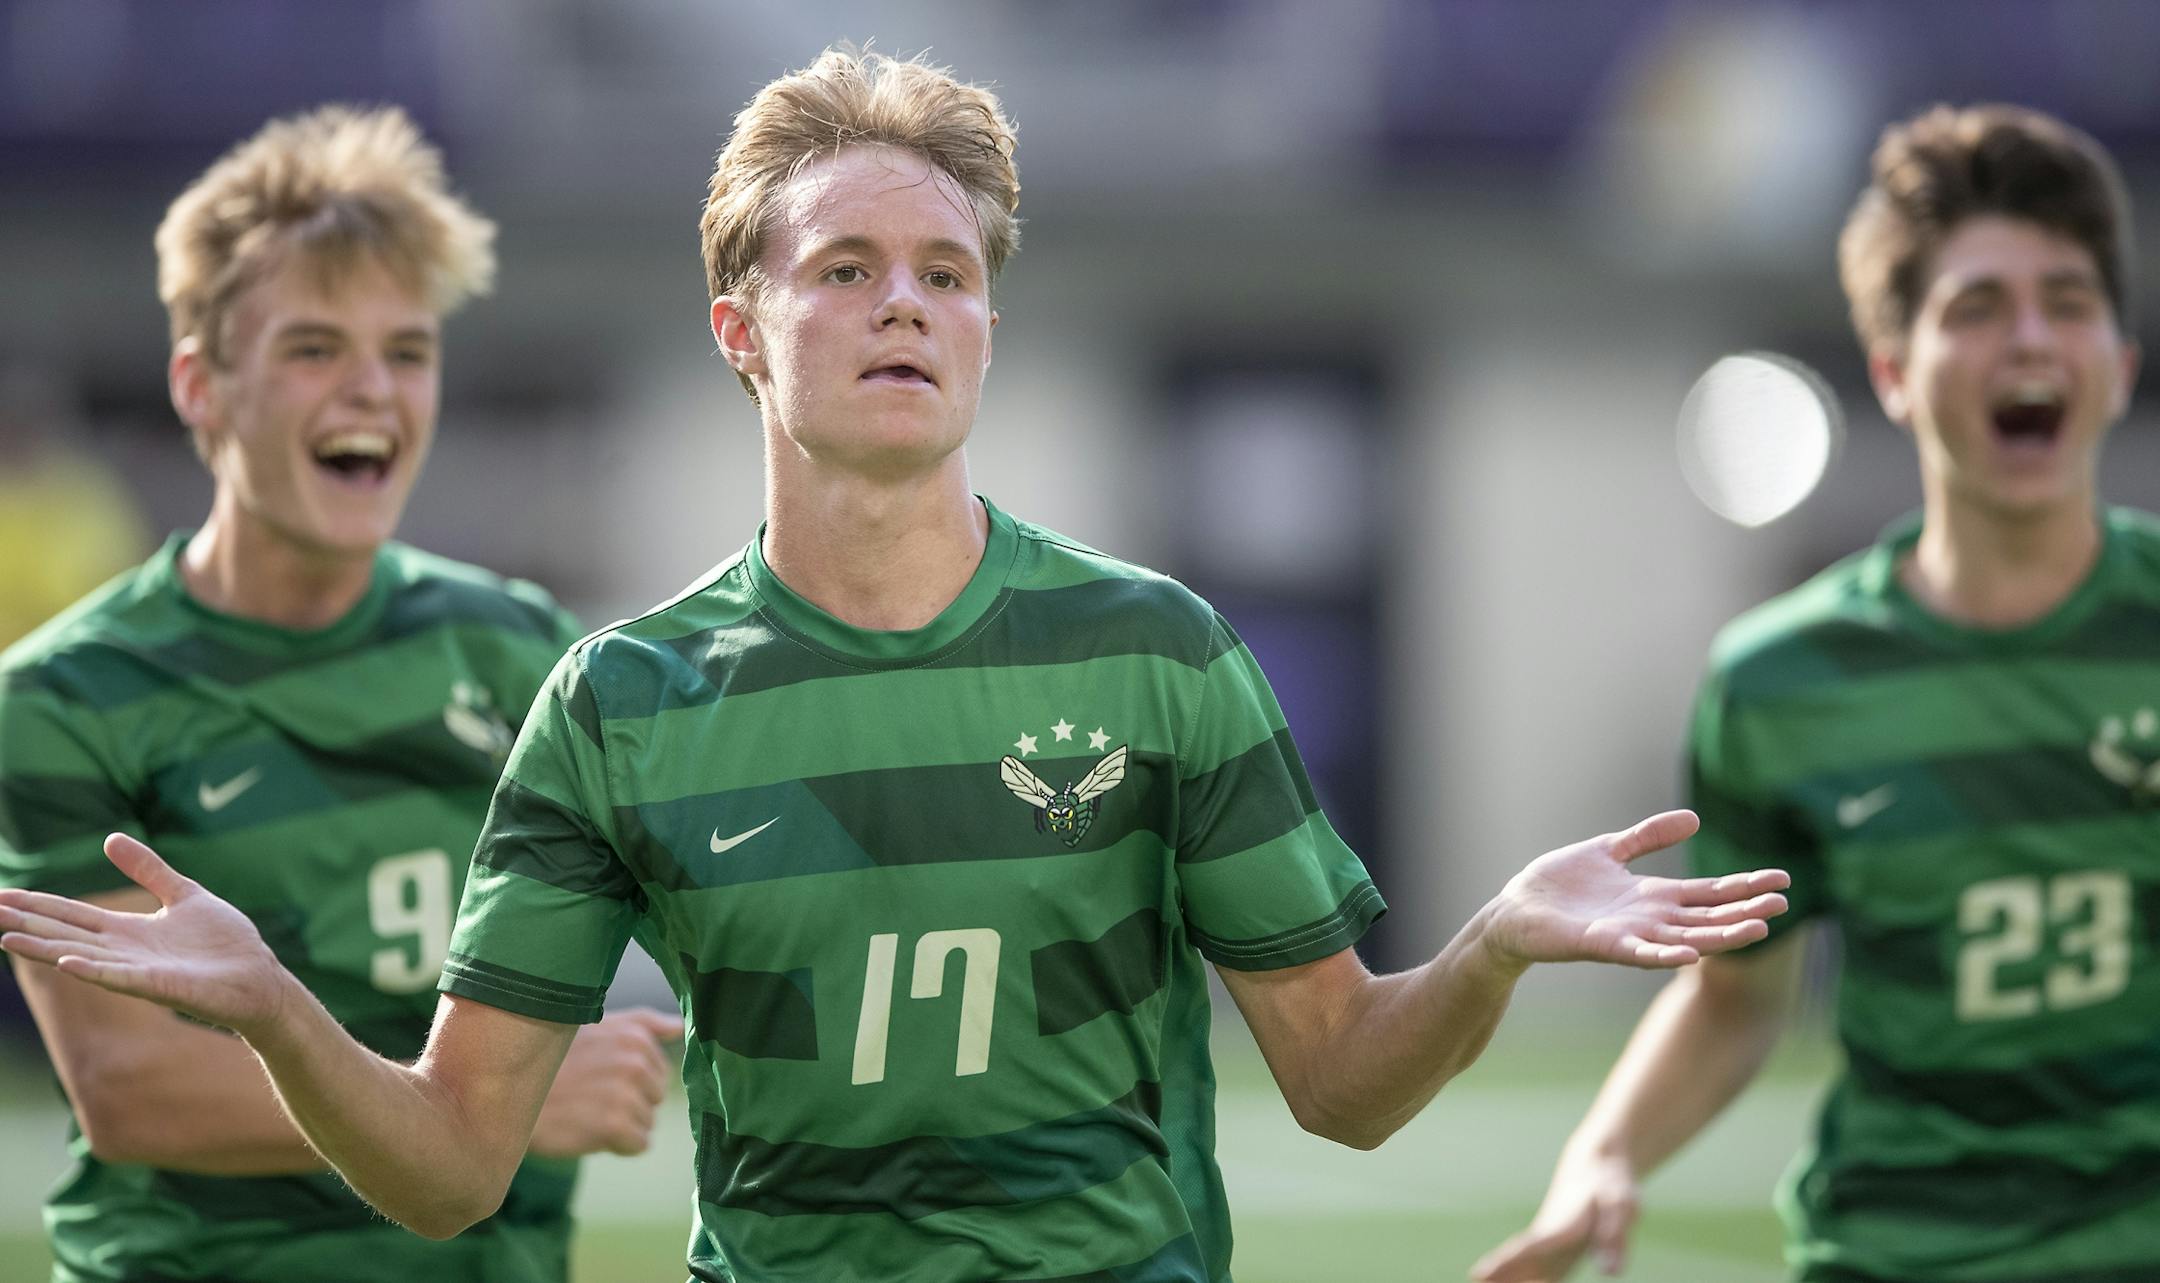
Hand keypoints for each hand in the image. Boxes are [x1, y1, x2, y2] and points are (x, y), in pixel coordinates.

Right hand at [0, 834, 292, 1036]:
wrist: (259, 976)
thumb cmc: (224, 942)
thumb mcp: (182, 893)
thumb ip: (148, 869)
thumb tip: (109, 838)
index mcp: (127, 930)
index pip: (71, 913)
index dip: (36, 903)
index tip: (0, 894)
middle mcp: (123, 951)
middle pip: (64, 933)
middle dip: (26, 922)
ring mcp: (138, 970)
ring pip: (80, 956)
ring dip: (44, 947)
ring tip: (6, 936)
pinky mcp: (160, 986)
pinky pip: (119, 977)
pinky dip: (92, 969)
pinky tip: (65, 961)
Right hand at [529, 1007, 683, 1157]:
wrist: (504, 1098)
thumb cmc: (552, 1064)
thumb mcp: (595, 1028)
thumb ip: (641, 1024)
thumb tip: (679, 1027)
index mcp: (634, 1035)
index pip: (659, 1072)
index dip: (630, 1082)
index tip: (599, 1078)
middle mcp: (633, 1060)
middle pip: (655, 1098)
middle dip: (629, 1103)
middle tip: (589, 1097)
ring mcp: (624, 1092)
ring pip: (647, 1123)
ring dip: (620, 1125)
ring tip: (585, 1112)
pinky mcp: (613, 1124)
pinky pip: (639, 1144)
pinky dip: (618, 1146)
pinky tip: (589, 1131)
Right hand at [1471, 1147, 1640, 1281]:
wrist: (1592, 1167)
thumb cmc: (1609, 1185)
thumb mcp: (1620, 1205)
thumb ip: (1614, 1238)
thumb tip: (1610, 1273)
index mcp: (1563, 1226)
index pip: (1530, 1248)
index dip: (1507, 1263)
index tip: (1480, 1273)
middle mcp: (1548, 1236)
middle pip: (1518, 1258)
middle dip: (1499, 1271)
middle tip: (1474, 1279)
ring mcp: (1547, 1245)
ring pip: (1521, 1264)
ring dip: (1504, 1275)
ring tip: (1478, 1281)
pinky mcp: (1553, 1252)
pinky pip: (1531, 1269)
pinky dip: (1517, 1277)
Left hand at [1481, 811, 1788, 969]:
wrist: (1513, 912)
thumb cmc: (1559, 885)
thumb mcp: (1609, 850)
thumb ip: (1648, 837)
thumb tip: (1694, 819)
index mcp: (1653, 897)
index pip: (1709, 893)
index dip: (1744, 886)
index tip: (1782, 881)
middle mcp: (1649, 920)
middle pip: (1707, 916)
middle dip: (1745, 910)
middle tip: (1785, 903)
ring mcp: (1628, 935)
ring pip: (1685, 937)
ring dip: (1720, 935)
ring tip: (1757, 929)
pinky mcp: (1600, 944)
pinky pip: (1638, 952)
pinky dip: (1664, 953)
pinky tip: (1690, 954)